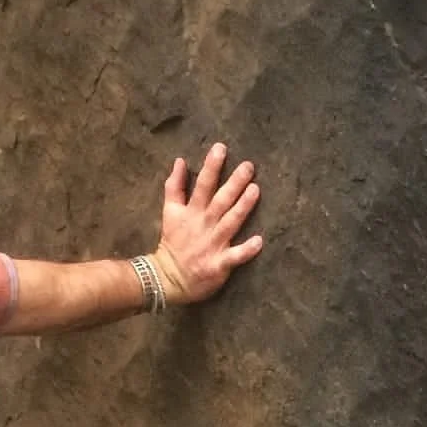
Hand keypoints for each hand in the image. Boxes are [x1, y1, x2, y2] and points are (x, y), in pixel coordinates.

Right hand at [151, 144, 262, 303]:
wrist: (168, 278)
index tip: (221, 148)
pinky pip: (234, 256)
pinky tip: (259, 241)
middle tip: (249, 166)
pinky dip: (245, 250)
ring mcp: (212, 244)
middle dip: (234, 182)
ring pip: (229, 223)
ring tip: (255, 190)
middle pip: (220, 200)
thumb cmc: (173, 243)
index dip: (211, 167)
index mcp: (192, 212)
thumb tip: (180, 161)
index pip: (203, 185)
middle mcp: (203, 225)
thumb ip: (174, 186)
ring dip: (242, 207)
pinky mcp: (218, 264)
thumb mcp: (169, 212)